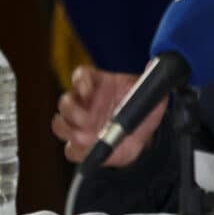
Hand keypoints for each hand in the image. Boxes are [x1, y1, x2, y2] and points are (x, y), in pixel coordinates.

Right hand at [51, 65, 166, 167]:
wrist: (144, 135)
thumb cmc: (142, 109)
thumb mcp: (150, 94)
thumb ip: (151, 79)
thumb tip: (153, 64)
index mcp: (99, 85)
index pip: (81, 76)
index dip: (80, 81)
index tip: (88, 90)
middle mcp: (85, 103)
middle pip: (65, 102)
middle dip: (71, 110)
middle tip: (86, 119)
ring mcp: (80, 125)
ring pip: (60, 124)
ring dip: (68, 130)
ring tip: (86, 137)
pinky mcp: (81, 145)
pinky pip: (70, 149)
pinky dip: (76, 150)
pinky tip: (89, 149)